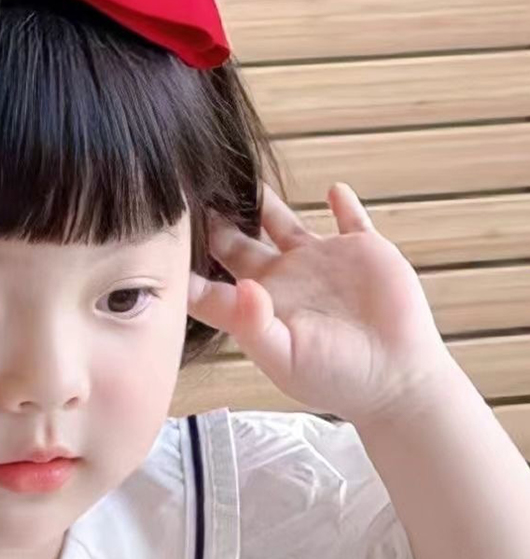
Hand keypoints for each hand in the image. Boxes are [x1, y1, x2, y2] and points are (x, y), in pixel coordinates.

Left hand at [187, 181, 454, 423]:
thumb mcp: (285, 358)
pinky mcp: (361, 251)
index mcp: (256, 304)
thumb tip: (241, 287)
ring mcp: (320, 262)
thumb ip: (254, 324)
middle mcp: (282, 278)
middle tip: (190, 190)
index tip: (162, 236)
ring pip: (282, 222)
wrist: (396, 383)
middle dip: (214, 220)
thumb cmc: (335, 380)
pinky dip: (342, 202)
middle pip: (236, 241)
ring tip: (242, 176)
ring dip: (263, 201)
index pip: (209, 281)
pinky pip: (350, 219)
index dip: (184, 263)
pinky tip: (332, 189)